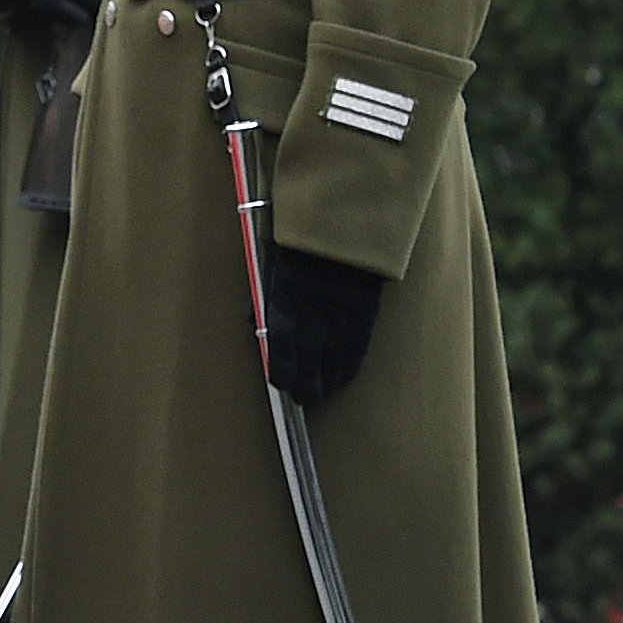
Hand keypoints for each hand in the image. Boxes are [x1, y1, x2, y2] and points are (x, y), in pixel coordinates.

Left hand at [262, 243, 386, 409]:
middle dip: (306, 386)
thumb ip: (266, 301)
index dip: (281, 373)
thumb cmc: (301, 243)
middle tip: (303, 398)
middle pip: (309, 364)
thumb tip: (258, 326)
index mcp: (286, 304)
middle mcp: (313, 316)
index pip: (281, 351)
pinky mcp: (364, 315)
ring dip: (327, 381)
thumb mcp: (273, 267)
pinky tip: (343, 375)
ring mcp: (341, 318)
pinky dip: (349, 366)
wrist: (343, 224)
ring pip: (334, 363)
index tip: (280, 383)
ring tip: (322, 391)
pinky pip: (357, 350)